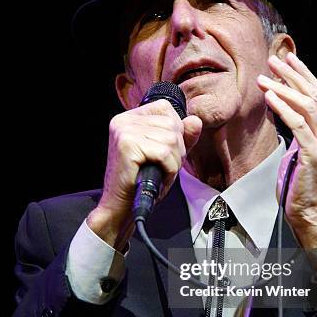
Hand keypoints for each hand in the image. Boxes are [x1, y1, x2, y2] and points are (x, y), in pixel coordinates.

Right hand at [88, 100, 201, 249]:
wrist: (121, 208)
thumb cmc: (142, 182)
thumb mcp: (166, 156)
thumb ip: (182, 137)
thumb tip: (196, 120)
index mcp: (129, 118)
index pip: (166, 109)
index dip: (175, 132)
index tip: (165, 153)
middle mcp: (124, 120)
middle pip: (172, 124)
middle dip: (176, 150)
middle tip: (163, 168)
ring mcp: (124, 131)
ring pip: (171, 139)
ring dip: (173, 162)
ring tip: (160, 174)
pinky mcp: (127, 145)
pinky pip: (164, 153)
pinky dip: (168, 170)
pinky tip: (158, 178)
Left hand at [257, 52, 316, 246]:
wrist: (310, 213)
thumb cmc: (299, 187)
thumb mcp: (299, 155)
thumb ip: (299, 135)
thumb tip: (286, 117)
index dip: (304, 75)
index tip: (290, 60)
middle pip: (313, 95)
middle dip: (293, 74)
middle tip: (274, 60)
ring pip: (305, 105)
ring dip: (283, 88)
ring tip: (265, 76)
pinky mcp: (313, 154)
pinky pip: (297, 124)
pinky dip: (283, 108)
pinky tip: (269, 97)